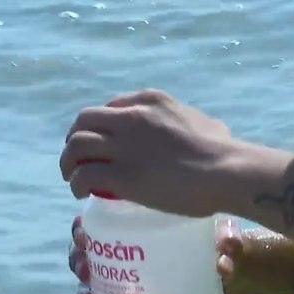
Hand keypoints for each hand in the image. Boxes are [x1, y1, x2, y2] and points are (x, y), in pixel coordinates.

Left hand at [59, 89, 237, 216]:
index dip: (99, 125)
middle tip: (77, 158)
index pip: (110, 107)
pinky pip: (84, 174)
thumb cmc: (224, 151)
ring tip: (70, 176)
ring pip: (76, 145)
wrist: (225, 172)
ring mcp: (123, 145)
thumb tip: (204, 130)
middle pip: (84, 121)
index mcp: (149, 101)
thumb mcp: (204, 122)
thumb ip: (191, 122)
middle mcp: (131, 117)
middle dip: (74, 139)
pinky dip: (76, 183)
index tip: (101, 141)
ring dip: (68, 161)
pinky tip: (79, 192)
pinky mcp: (121, 174)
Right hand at [69, 213, 243, 293]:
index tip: (83, 237)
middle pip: (88, 256)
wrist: (234, 275)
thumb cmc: (222, 244)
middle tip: (86, 274)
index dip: (83, 230)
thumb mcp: (226, 237)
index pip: (100, 223)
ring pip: (93, 287)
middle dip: (79, 265)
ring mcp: (129, 283)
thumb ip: (228, 242)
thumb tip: (225, 255)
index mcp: (139, 227)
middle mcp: (126, 253)